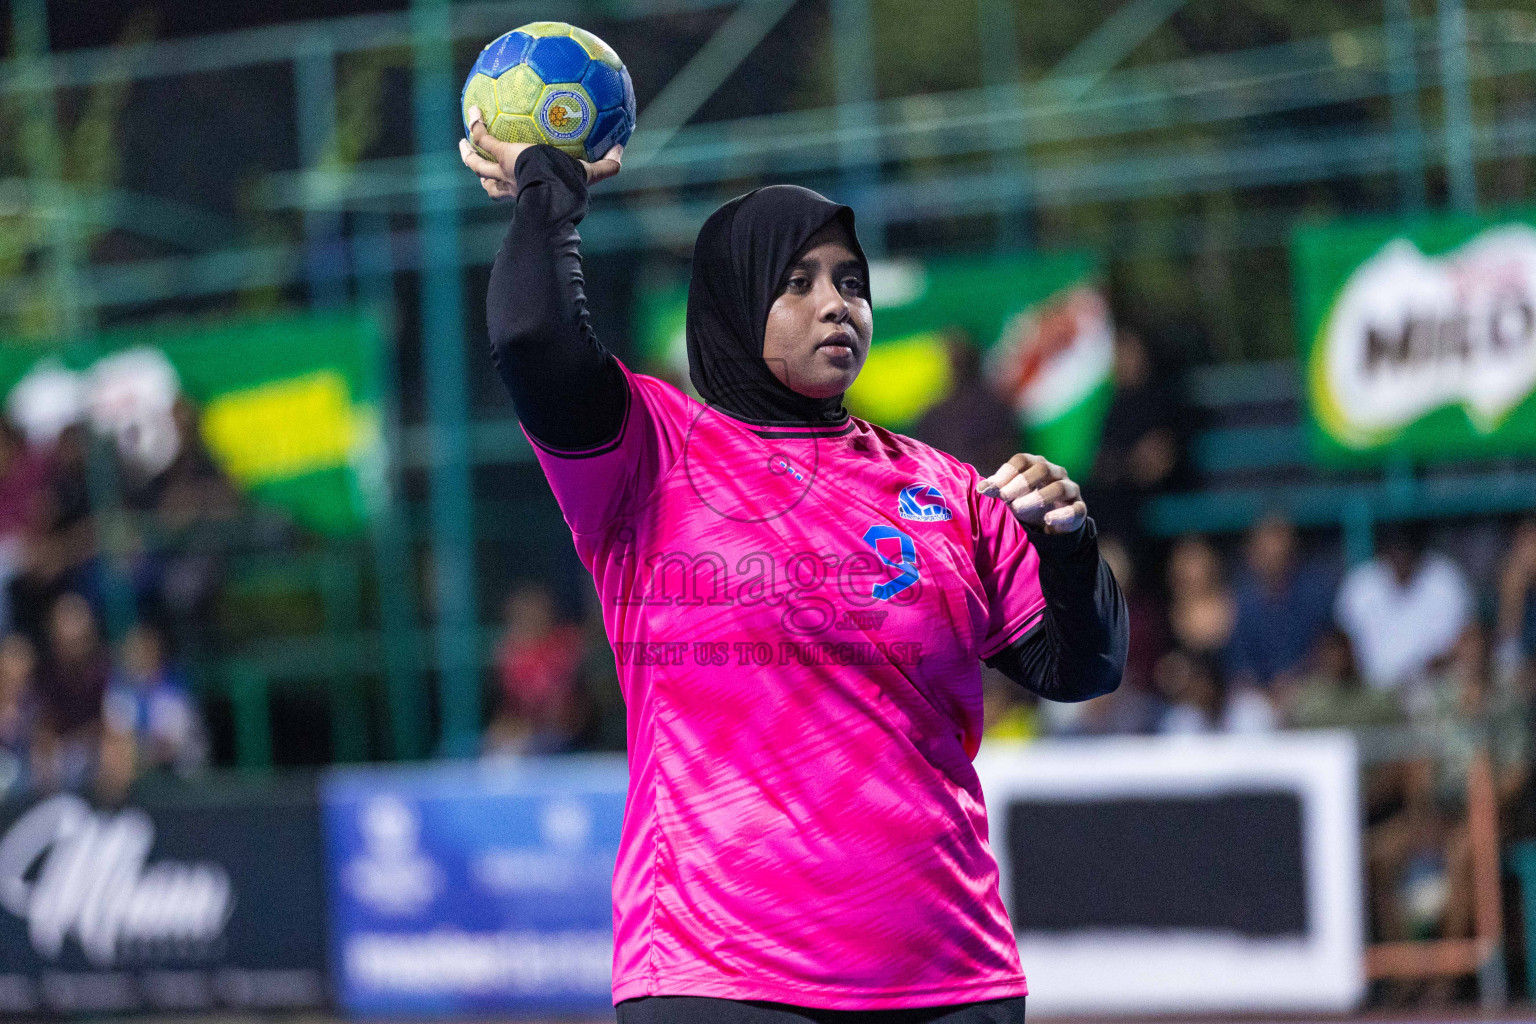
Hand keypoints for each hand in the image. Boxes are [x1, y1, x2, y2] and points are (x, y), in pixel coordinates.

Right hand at [457, 105, 622, 200]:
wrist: (551, 192)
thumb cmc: (569, 188)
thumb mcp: (590, 176)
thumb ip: (607, 165)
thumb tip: (622, 149)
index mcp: (526, 191)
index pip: (513, 192)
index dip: (508, 186)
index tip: (508, 176)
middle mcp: (510, 185)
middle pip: (488, 183)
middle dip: (482, 172)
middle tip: (476, 161)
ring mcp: (502, 170)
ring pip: (477, 165)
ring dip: (469, 155)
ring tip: (463, 141)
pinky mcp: (500, 154)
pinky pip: (482, 137)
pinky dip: (476, 124)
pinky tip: (474, 108)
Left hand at [980, 453, 1086, 534]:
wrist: (1051, 520)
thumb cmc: (1026, 500)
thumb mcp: (1010, 494)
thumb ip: (997, 489)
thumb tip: (981, 488)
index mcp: (1036, 464)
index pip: (1022, 460)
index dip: (1007, 472)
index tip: (991, 488)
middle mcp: (1055, 472)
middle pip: (1042, 469)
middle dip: (1022, 482)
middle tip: (1004, 497)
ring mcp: (1069, 489)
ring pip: (1059, 487)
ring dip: (1038, 497)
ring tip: (1018, 509)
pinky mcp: (1079, 508)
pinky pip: (1074, 509)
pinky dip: (1061, 514)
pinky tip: (1047, 520)